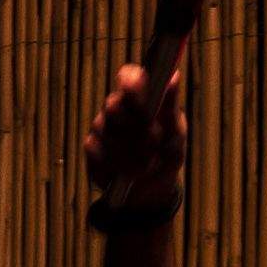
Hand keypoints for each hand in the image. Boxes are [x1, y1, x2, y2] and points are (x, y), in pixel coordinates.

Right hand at [85, 61, 189, 223]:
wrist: (153, 189)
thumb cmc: (166, 154)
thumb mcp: (175, 134)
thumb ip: (171, 108)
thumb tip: (174, 76)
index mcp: (140, 98)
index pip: (129, 76)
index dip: (131, 81)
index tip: (138, 89)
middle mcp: (117, 108)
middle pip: (113, 104)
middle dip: (136, 126)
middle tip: (155, 141)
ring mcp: (101, 126)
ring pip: (107, 131)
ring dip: (131, 151)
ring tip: (148, 164)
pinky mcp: (91, 148)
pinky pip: (98, 151)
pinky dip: (117, 164)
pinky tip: (129, 172)